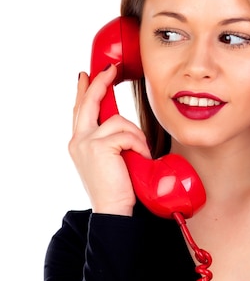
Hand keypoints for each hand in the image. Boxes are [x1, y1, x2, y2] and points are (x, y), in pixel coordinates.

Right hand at [69, 65, 151, 215]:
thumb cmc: (117, 188)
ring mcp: (86, 142)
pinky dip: (139, 145)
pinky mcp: (99, 146)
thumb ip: (109, 139)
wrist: (113, 210)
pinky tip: (140, 157)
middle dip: (101, 83)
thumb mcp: (109, 159)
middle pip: (89, 102)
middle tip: (110, 70)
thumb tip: (119, 122)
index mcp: (79, 142)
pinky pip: (127, 134)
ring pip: (118, 120)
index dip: (84, 90)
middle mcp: (78, 140)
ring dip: (136, 135)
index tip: (87, 75)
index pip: (80, 110)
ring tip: (140, 153)